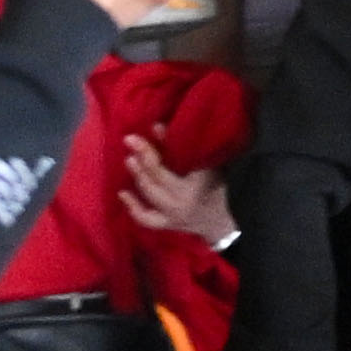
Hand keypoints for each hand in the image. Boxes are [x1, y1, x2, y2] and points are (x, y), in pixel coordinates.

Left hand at [113, 131, 241, 246]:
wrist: (228, 220)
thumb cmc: (224, 185)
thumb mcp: (213, 164)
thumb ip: (188, 147)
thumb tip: (157, 127)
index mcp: (201, 182)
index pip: (179, 159)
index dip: (164, 142)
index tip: (153, 126)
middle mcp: (184, 199)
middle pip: (159, 178)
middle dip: (144, 157)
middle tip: (130, 140)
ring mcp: (175, 215)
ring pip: (150, 195)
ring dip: (138, 176)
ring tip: (129, 159)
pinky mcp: (169, 225)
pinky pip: (146, 219)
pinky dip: (133, 207)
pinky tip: (122, 193)